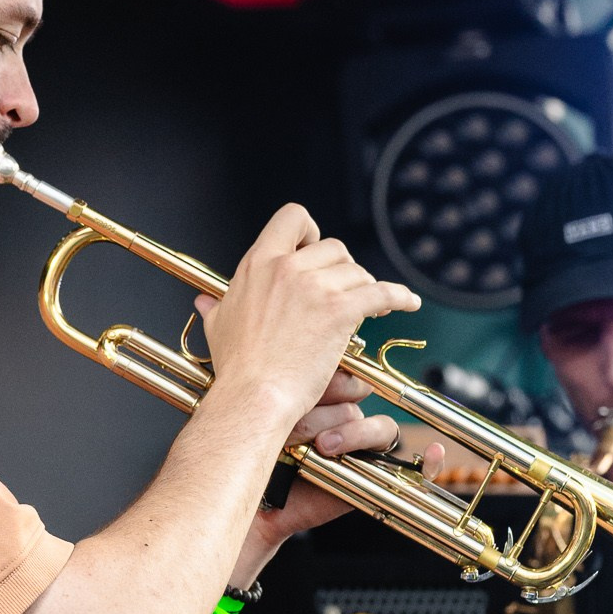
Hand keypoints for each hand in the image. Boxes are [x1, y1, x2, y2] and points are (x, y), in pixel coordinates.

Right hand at [195, 205, 419, 439]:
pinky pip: (382, 293)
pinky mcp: (340, 310)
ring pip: (357, 272)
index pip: (292, 219)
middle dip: (344, 268)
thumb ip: (216, 306)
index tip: (315, 248)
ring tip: (370, 307)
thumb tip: (204, 301)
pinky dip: (399, 297)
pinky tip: (408, 303)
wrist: (253, 395)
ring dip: (366, 288)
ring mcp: (315, 287)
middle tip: (345, 290)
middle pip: (334, 247)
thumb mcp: (218, 326)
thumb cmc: (237, 367)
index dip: (310, 231)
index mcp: (259, 264)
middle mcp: (287, 267)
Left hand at [226, 373, 447, 576]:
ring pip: (375, 426)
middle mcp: (341, 416)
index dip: (330, 379)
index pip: (341, 369)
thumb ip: (294, 390)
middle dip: (326, 409)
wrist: (252, 501)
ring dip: (348, 435)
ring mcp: (358, 446)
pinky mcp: (370, 474)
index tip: (309, 386)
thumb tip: (316, 365)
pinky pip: (410, 464)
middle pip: (356, 395)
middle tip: (294, 427)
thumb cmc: (254, 453)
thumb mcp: (269, 414)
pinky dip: (430, 461)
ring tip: (320, 448)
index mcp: (317, 391)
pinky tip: (435, 454)